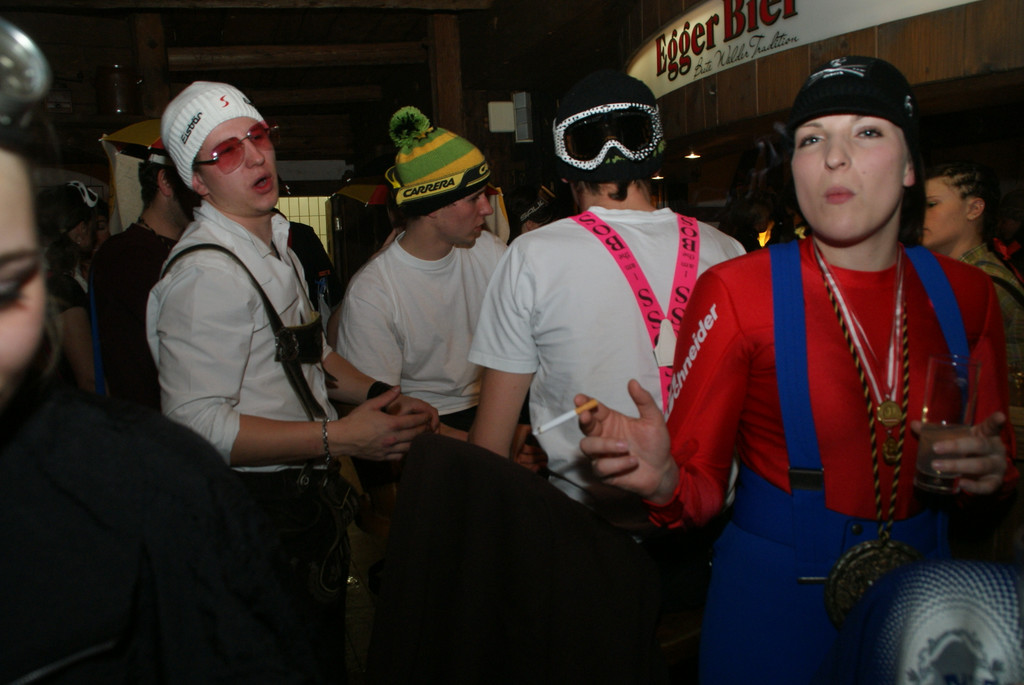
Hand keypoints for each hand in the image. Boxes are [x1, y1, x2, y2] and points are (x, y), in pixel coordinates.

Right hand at [331, 386, 434, 459]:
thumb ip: (387, 396)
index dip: (423, 418)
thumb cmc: (355, 420)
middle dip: (424, 429)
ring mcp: (388, 449)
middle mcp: (392, 438)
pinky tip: (408, 446)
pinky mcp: (383, 457)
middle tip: (430, 426)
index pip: (414, 421)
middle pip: (415, 434)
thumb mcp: (371, 404)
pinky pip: (400, 456)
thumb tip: (398, 388)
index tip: (428, 416)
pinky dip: (406, 451)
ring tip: (423, 436)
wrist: (342, 438)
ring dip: (418, 441)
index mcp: (391, 424)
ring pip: (410, 446)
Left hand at [511, 425, 547, 472]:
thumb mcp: (522, 429)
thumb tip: (537, 430)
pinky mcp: (515, 467)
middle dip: (540, 457)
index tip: (544, 451)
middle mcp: (515, 453)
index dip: (537, 450)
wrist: (501, 448)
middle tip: (548, 457)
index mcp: (516, 444)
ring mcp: (515, 461)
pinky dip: (533, 469)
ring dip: (538, 463)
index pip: (529, 449)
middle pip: (530, 456)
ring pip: (529, 463)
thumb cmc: (511, 438)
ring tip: (546, 462)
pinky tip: (539, 466)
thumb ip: (530, 429)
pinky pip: (525, 469)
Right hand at [577, 379, 678, 503]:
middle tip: (587, 416)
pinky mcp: (604, 473)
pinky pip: (601, 467)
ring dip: (605, 445)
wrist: (662, 470)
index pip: (593, 410)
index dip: (585, 403)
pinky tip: (633, 461)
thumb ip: (644, 401)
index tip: (580, 399)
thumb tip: (632, 382)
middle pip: (584, 427)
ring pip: (588, 447)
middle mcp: (603, 436)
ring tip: (625, 446)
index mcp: (611, 421)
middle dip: (583, 420)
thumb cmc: (656, 443)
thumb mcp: (653, 419)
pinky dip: (618, 463)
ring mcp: (601, 455)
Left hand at [914, 411, 1008, 494]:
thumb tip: (914, 424)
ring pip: (980, 465)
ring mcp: (997, 466)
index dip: (996, 421)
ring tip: (937, 466)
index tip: (1000, 416)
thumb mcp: (957, 438)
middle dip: (956, 446)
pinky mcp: (995, 482)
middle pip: (979, 445)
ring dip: (957, 466)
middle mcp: (995, 449)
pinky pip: (986, 486)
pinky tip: (960, 484)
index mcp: (986, 434)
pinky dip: (974, 487)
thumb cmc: (969, 450)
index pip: (992, 426)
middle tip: (936, 448)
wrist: (985, 471)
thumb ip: (936, 432)